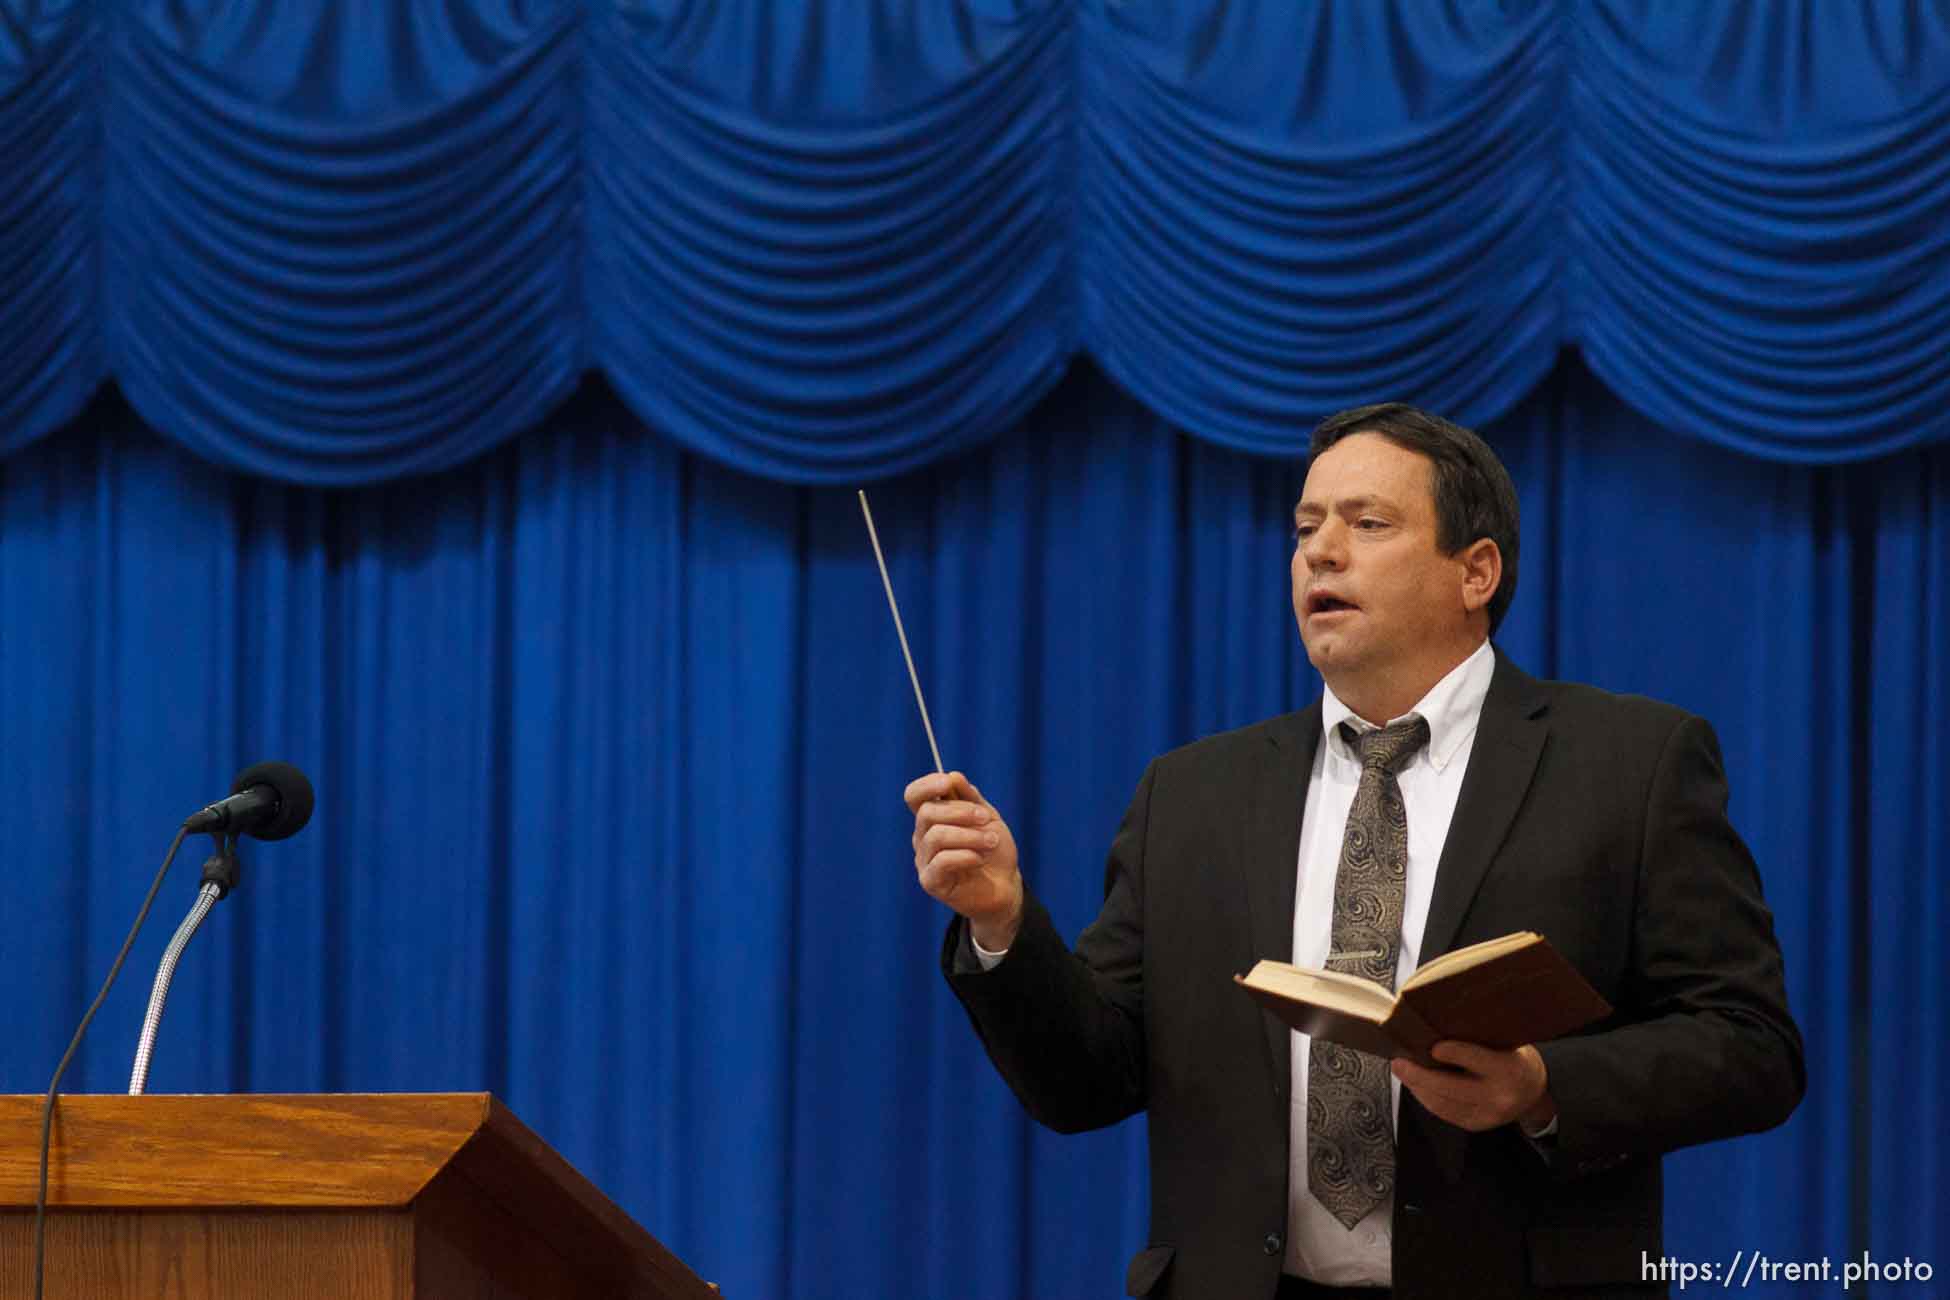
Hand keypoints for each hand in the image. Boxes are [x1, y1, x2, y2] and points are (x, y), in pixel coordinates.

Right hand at [904, 770, 1022, 949]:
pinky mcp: (930, 882)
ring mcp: (924, 860)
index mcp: (933, 818)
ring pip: (936, 837)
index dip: (926, 785)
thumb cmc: (993, 849)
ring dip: (969, 835)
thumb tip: (953, 776)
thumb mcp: (987, 817)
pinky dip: (965, 856)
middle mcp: (923, 837)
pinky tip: (980, 859)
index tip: (949, 783)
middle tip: (986, 818)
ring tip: (992, 841)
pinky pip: (941, 862)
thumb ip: (971, 798)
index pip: (914, 796)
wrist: (1006, 885)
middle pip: (927, 813)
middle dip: (960, 811)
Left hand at [1392, 1041, 1554, 1133]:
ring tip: (1402, 1072)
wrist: (1534, 1092)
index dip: (1453, 1053)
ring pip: (1442, 1103)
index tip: (1433, 1046)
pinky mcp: (1476, 1124)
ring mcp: (1487, 1115)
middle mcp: (1498, 1096)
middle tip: (1399, 1062)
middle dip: (1419, 1076)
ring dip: (1417, 1087)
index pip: (1476, 1060)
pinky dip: (1426, 1098)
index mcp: (1509, 1070)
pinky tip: (1416, 1086)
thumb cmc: (1514, 1058)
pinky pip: (1444, 1112)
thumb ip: (1478, 1037)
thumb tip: (1438, 1024)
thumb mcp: (1506, 1042)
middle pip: (1451, 1088)